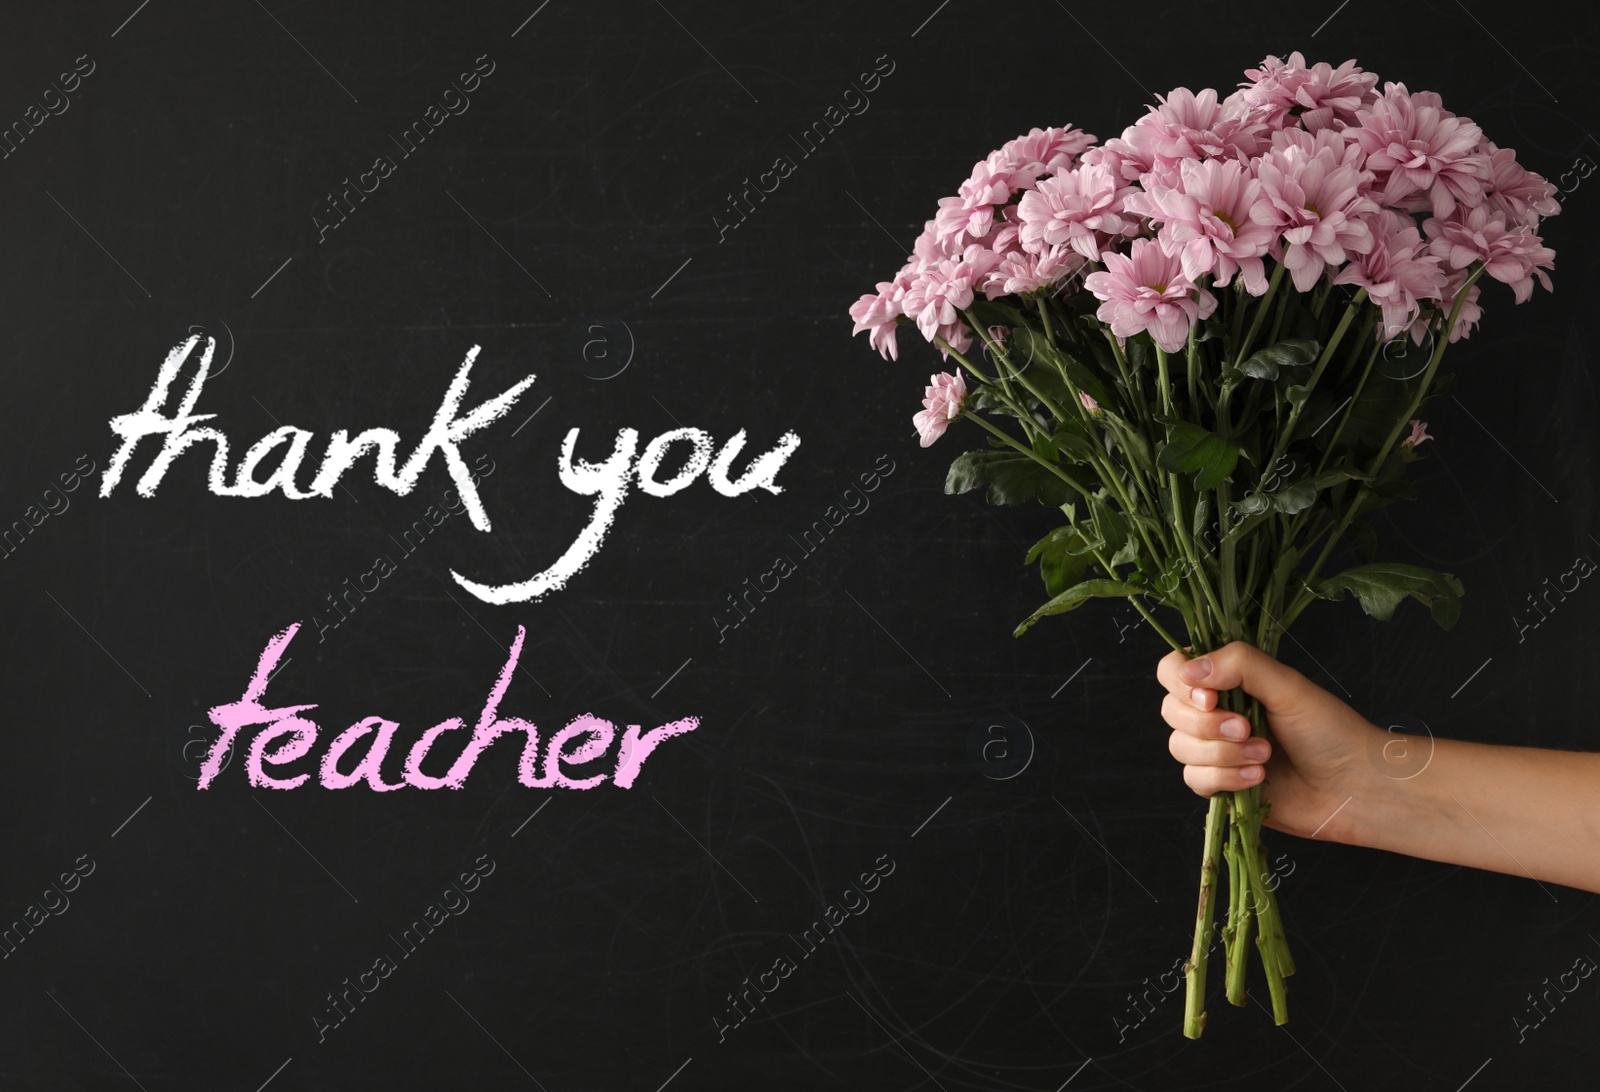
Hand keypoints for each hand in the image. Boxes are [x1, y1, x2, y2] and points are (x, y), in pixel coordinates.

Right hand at [1156, 641, 1382, 841]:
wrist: (1354, 787)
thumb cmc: (1330, 730)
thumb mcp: (1287, 685)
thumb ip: (1239, 664)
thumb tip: (1190, 669)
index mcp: (1229, 680)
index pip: (1174, 670)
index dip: (1181, 683)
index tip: (1209, 696)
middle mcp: (1217, 712)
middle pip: (1171, 711)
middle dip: (1207, 724)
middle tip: (1247, 728)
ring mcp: (1216, 750)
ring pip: (1180, 748)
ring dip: (1222, 754)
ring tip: (1264, 755)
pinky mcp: (1221, 784)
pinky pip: (1195, 780)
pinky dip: (1225, 779)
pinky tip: (1257, 779)